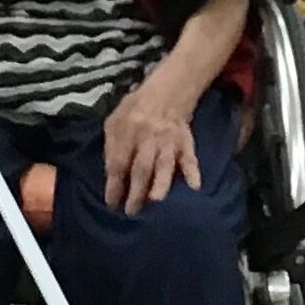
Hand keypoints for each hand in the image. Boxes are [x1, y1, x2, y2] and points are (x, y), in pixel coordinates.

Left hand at [104, 68, 202, 214]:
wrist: (167, 92)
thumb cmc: (134, 110)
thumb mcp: (114, 120)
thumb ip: (110, 146)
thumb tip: (111, 175)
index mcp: (127, 130)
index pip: (119, 161)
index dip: (115, 184)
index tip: (111, 203)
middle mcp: (148, 136)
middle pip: (142, 167)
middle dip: (136, 191)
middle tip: (131, 212)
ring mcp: (169, 140)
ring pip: (165, 164)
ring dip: (161, 182)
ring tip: (156, 201)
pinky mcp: (185, 141)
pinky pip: (190, 157)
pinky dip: (192, 171)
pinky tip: (194, 186)